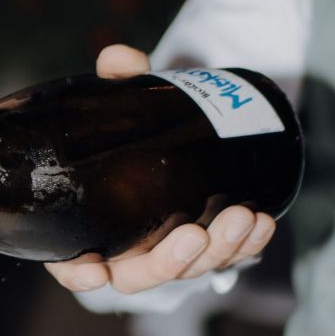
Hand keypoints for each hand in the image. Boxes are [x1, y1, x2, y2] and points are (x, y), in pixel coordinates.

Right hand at [45, 43, 277, 295]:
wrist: (169, 134)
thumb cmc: (130, 130)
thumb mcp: (122, 103)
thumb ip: (120, 80)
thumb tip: (120, 58)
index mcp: (86, 225)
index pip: (71, 266)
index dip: (79, 275)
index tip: (97, 271)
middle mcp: (124, 250)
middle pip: (140, 277)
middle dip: (173, 262)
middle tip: (197, 235)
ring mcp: (167, 251)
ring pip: (190, 268)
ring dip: (219, 250)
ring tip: (243, 217)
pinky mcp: (204, 246)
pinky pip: (226, 256)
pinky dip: (246, 245)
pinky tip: (262, 223)